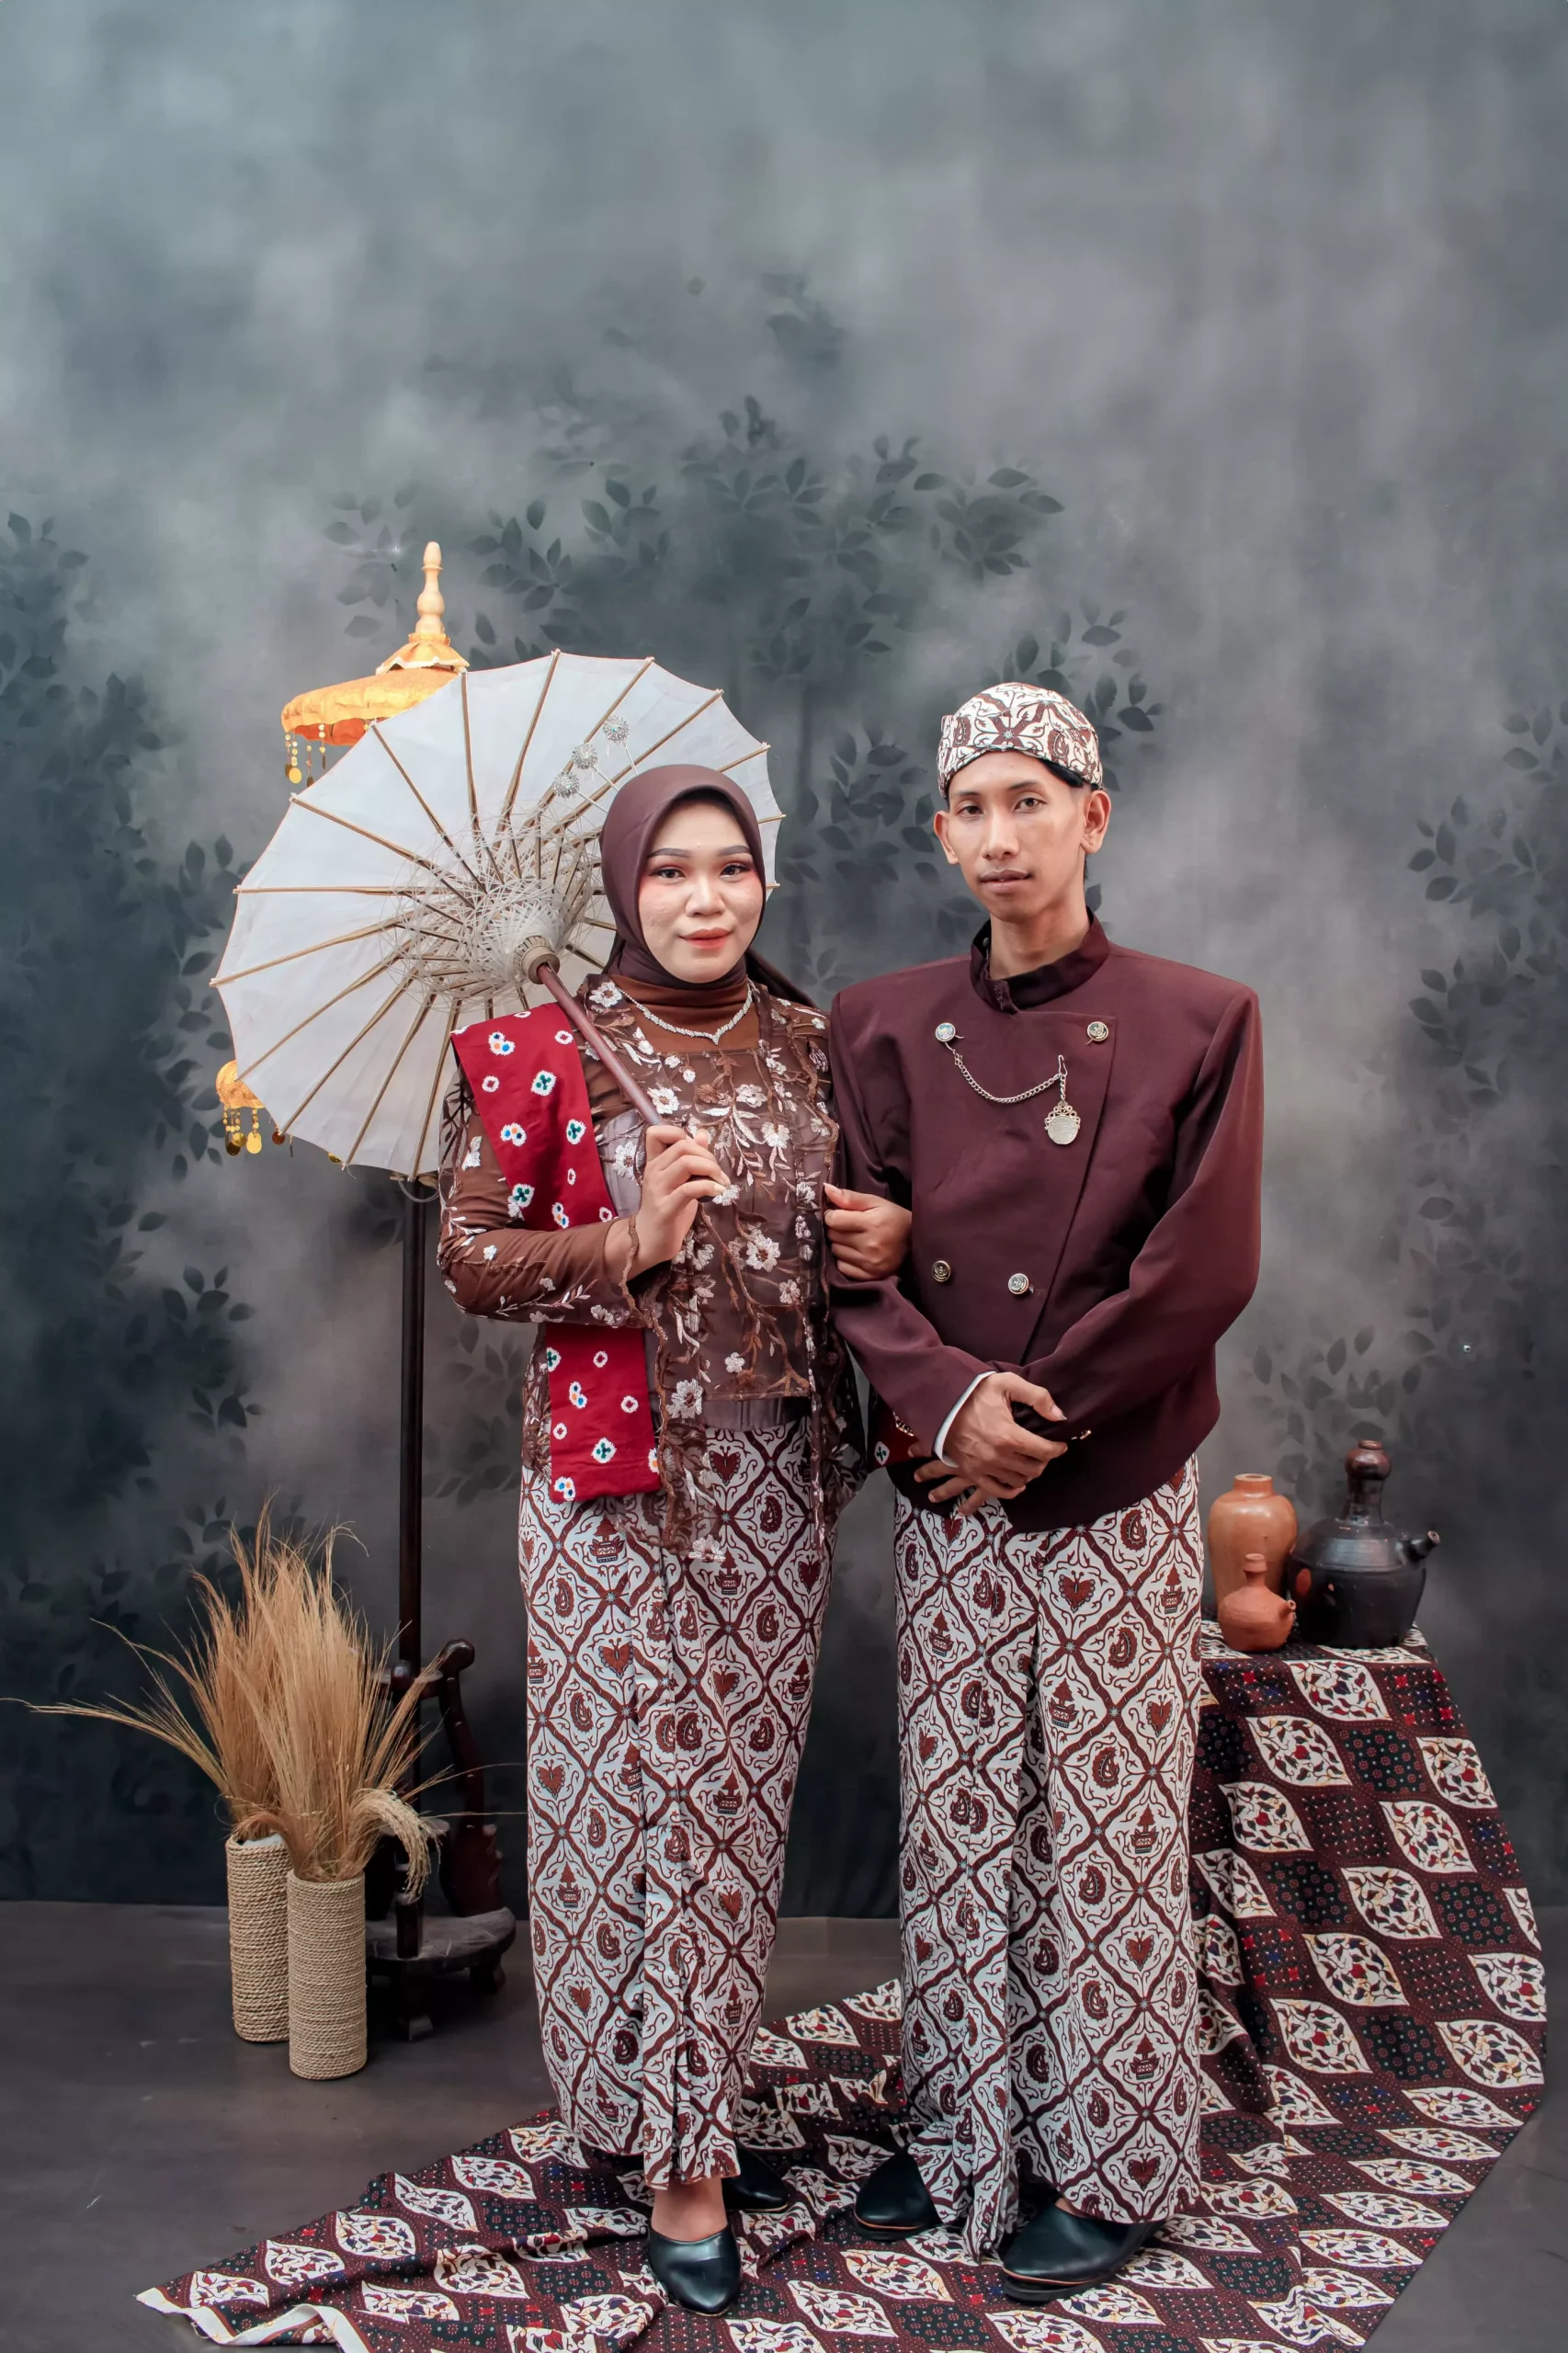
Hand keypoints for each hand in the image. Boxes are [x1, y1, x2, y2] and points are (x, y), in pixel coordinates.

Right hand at [624, 1124, 726, 1272]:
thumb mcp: (679, 1180)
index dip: (680, 1133)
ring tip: (721, 1182)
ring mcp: (658, 1190)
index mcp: (654, 1163)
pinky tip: (719, 1192)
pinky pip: (690, 1189)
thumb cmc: (667, 1209)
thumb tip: (701, 1133)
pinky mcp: (666, 1208)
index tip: (697, 1151)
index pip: (656, 1132)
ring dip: (712, 1170)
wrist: (649, 1241)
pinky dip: (710, 1186)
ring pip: (687, 1163)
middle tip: (718, 1172)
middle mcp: (653, 1172)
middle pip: (682, 1146)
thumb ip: (689, 1158)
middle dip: (707, 1155)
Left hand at [823, 1183, 911, 1281]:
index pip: (834, 1220)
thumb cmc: (894, 1217)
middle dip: (836, 1229)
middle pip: (833, 1236)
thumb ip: (850, 1197)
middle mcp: (870, 1245)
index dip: (832, 1215)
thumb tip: (826, 1189)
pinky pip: (842, 1267)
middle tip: (847, 1226)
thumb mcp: (876, 1202)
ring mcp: (870, 1263)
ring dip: (839, 1244)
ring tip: (852, 1239)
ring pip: (836, 1251)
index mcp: (872, 1223)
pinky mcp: (870, 1275)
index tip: (838, 1214)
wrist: (916, 1241)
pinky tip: (855, 1253)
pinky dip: (844, 1259)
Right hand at [914, 1371, 1067, 1514]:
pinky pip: (997, 1491)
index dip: (1057, 1448)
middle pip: (1034, 1468)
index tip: (1060, 1444)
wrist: (941, 1402)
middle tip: (1043, 1450)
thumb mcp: (1007, 1384)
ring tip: (1029, 1460)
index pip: (1045, 1451)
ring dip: (1028, 1473)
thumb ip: (1038, 1397)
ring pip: (1019, 1481)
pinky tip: (1017, 1481)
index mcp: (1009, 1435)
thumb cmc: (975, 1392)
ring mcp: (983, 1467)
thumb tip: (1060, 1417)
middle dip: (1043, 1460)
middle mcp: (998, 1456)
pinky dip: (1011, 1489)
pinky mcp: (972, 1473)